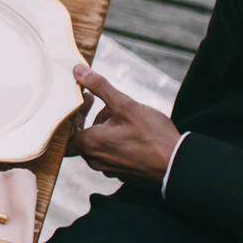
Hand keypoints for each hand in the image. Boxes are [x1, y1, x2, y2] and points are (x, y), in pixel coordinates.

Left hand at [70, 63, 182, 183]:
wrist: (177, 163)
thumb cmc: (152, 136)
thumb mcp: (124, 104)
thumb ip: (99, 87)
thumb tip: (78, 71)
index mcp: (90, 145)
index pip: (65, 132)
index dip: (68, 116)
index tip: (79, 101)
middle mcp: (96, 160)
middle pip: (80, 137)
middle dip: (84, 116)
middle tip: (91, 99)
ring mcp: (110, 168)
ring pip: (95, 144)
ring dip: (99, 126)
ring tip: (113, 110)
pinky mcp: (123, 171)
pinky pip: (109, 152)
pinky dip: (110, 138)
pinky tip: (126, 127)